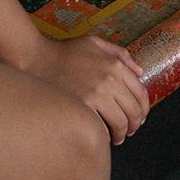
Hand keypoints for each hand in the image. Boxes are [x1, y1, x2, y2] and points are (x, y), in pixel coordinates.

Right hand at [20, 36, 148, 143]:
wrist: (36, 59)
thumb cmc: (64, 53)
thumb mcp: (94, 43)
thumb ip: (119, 54)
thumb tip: (140, 72)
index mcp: (115, 65)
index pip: (141, 93)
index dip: (143, 109)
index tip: (139, 117)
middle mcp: (110, 79)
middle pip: (134, 110)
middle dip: (134, 124)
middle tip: (129, 130)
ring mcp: (96, 93)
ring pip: (121, 122)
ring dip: (122, 133)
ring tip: (117, 136)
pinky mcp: (82, 106)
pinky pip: (101, 126)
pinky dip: (105, 134)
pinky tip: (102, 135)